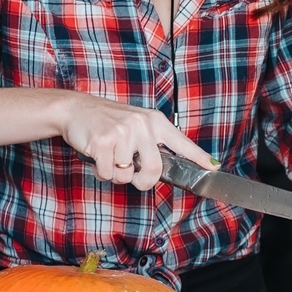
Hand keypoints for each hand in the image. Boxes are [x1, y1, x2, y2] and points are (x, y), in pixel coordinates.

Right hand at [61, 93, 211, 190]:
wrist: (77, 109)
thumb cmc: (109, 121)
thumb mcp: (138, 124)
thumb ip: (153, 143)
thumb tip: (166, 168)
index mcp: (155, 122)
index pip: (182, 143)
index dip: (199, 158)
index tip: (213, 168)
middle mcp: (142, 125)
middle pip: (154, 169)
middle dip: (144, 181)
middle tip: (135, 178)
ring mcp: (123, 132)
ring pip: (126, 175)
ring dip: (116, 174)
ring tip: (110, 156)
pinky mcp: (103, 141)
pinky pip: (107, 173)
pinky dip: (101, 172)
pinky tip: (98, 155)